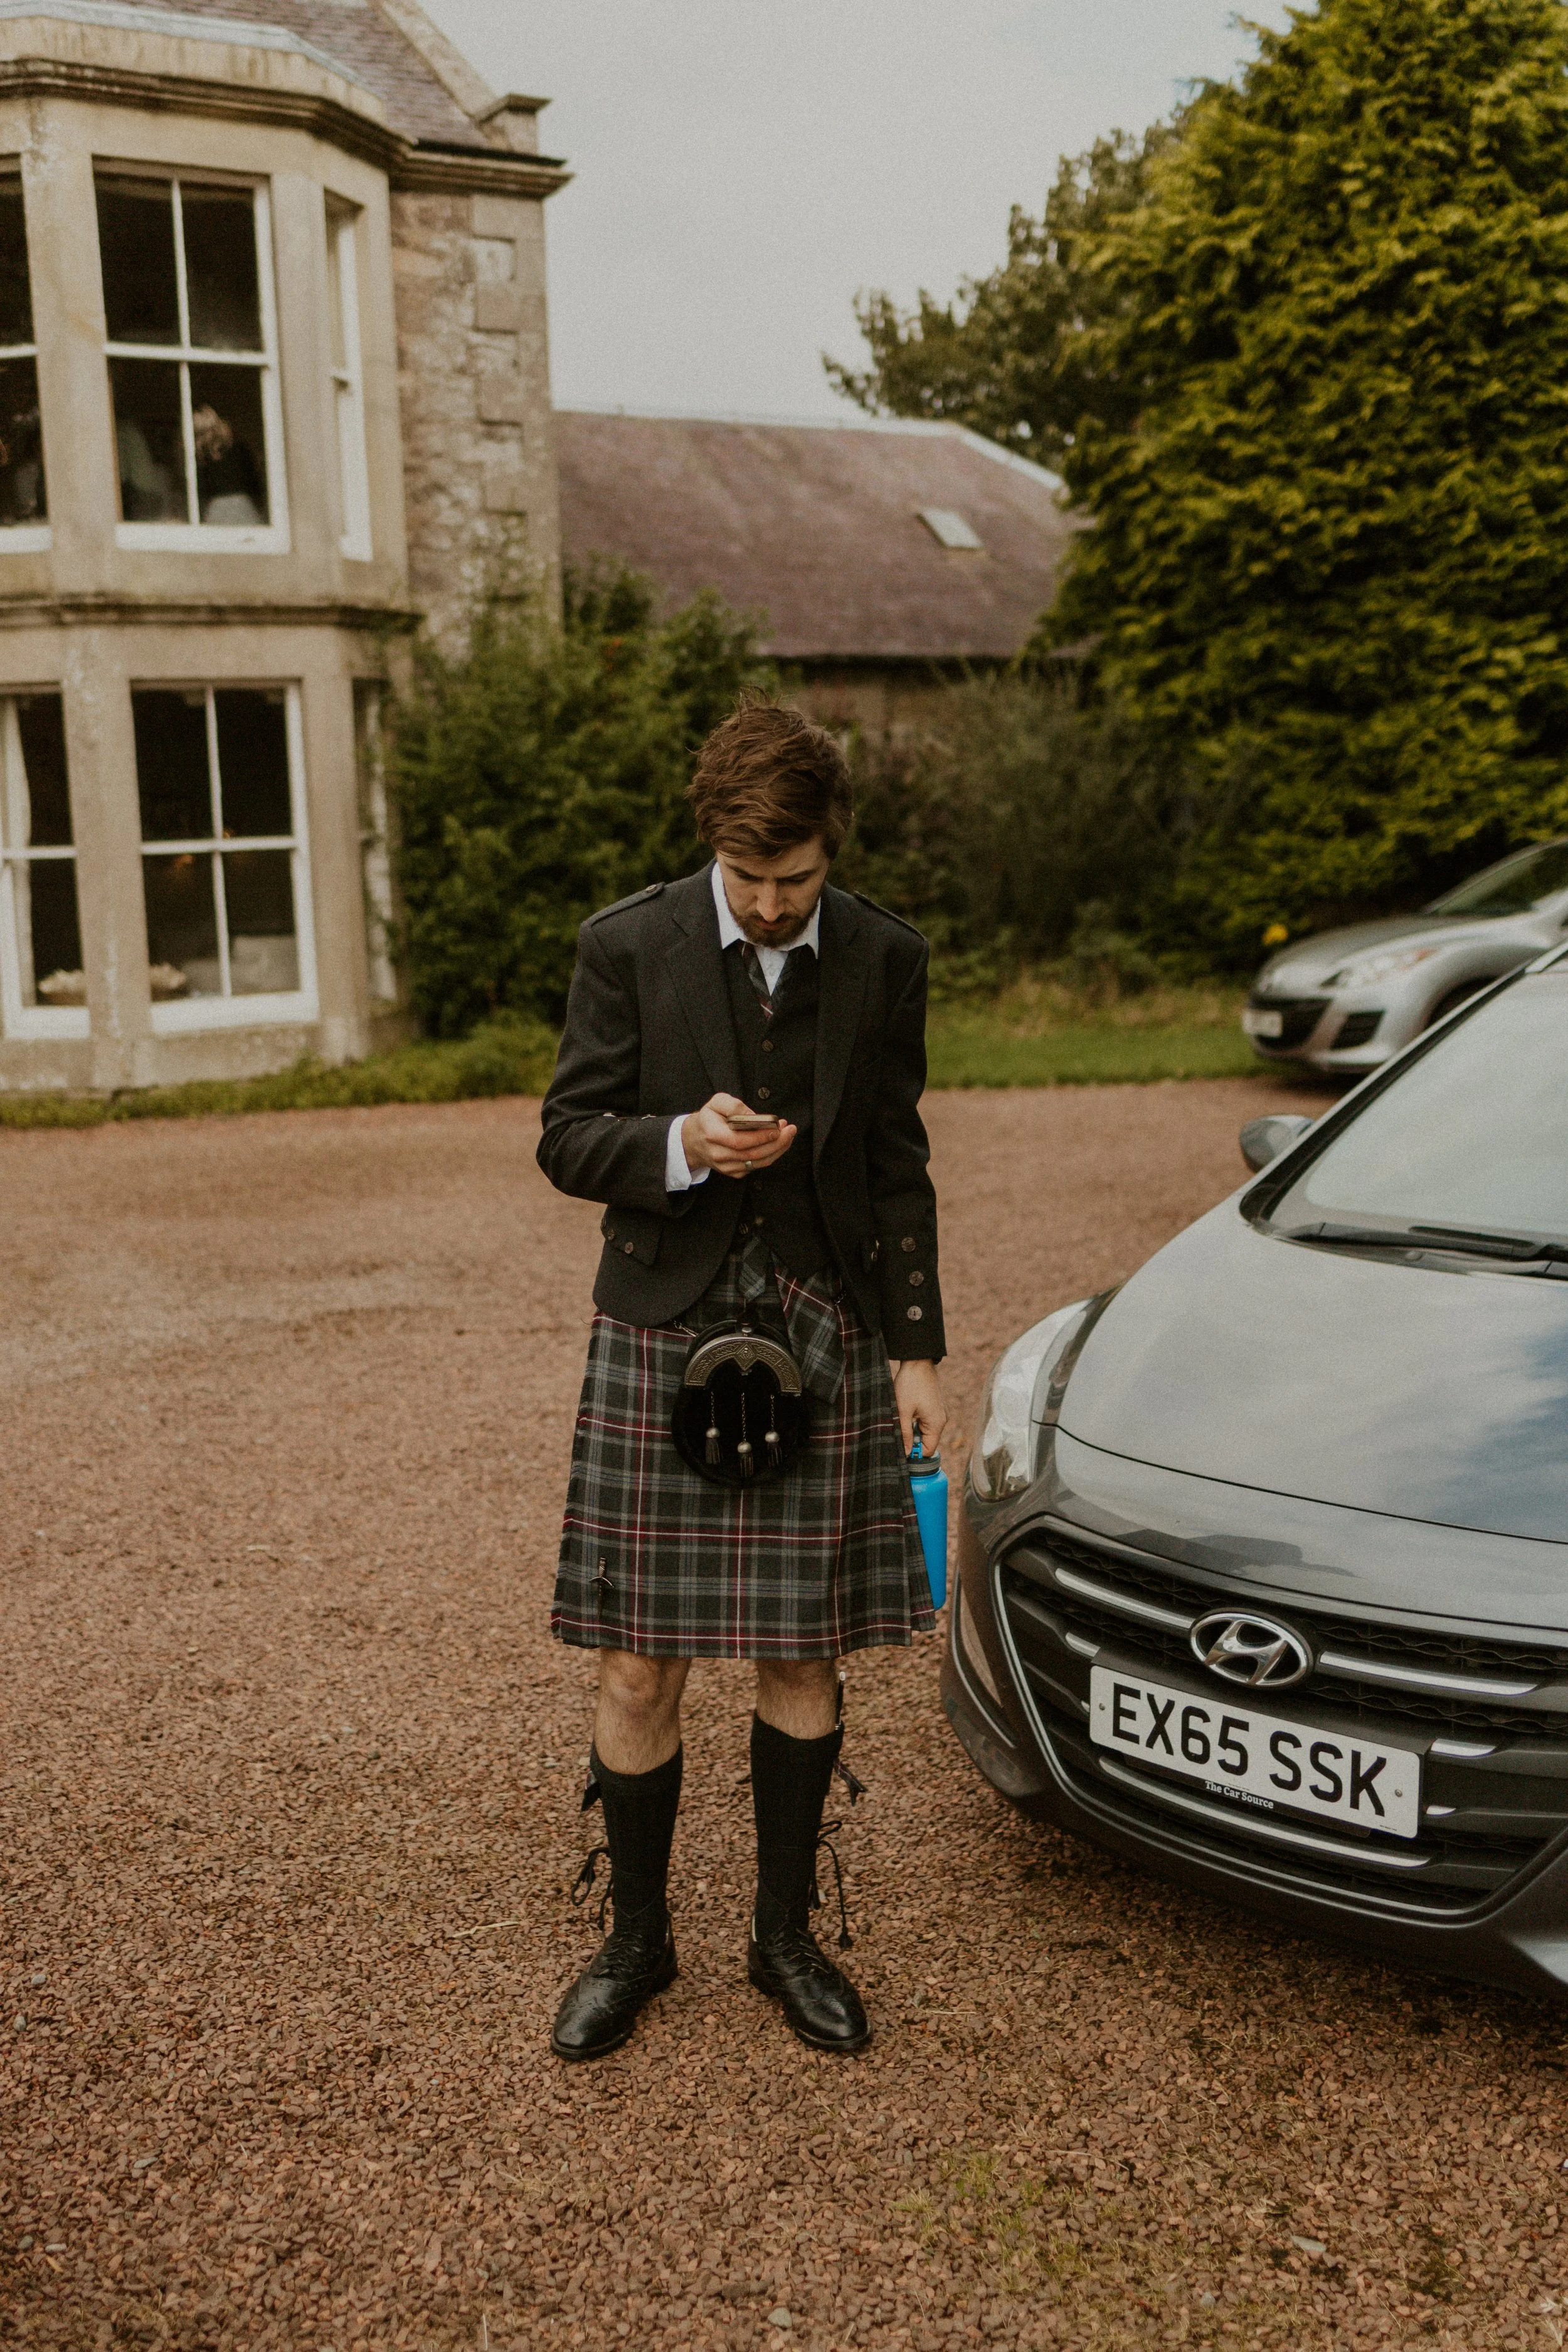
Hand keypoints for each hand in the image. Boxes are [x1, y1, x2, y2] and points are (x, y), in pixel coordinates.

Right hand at [681, 1093, 797, 1179]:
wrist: (694, 1140)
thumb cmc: (709, 1119)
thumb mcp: (716, 1102)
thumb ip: (734, 1105)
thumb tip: (754, 1117)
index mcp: (712, 1135)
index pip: (740, 1141)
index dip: (761, 1136)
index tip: (778, 1126)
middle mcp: (718, 1154)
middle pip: (752, 1153)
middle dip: (776, 1142)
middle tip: (790, 1130)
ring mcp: (726, 1167)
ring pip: (758, 1162)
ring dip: (777, 1149)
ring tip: (788, 1135)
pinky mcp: (733, 1172)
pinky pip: (756, 1166)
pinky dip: (771, 1155)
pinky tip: (777, 1143)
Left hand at [888, 1358, 946, 1459]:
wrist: (918, 1362)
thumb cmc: (910, 1385)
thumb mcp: (903, 1411)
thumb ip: (904, 1434)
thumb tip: (905, 1453)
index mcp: (936, 1424)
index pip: (928, 1451)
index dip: (914, 1454)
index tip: (900, 1449)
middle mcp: (942, 1420)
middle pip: (927, 1442)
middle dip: (912, 1442)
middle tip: (898, 1433)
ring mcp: (939, 1414)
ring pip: (925, 1432)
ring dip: (913, 1431)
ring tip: (902, 1420)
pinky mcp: (935, 1408)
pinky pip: (926, 1423)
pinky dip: (916, 1423)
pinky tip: (907, 1413)